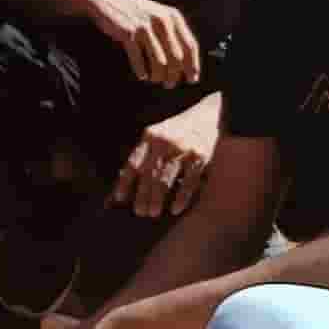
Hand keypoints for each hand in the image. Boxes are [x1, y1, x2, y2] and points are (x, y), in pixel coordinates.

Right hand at [63, 0, 201, 88]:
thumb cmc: (134, 13)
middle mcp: (162, 21)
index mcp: (173, 17)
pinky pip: (138, 59)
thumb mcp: (157, 16)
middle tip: (169, 85)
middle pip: (176, 58)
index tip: (191, 80)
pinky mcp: (128, 33)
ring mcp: (145, 27)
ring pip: (159, 61)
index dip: (193, 66)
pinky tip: (141, 76)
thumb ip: (172, 33)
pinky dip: (141, 71)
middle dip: (174, 75)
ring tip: (154, 80)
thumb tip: (184, 63)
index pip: (190, 46)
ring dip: (158, 76)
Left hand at [118, 91, 224, 216]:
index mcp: (149, 136)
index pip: (133, 163)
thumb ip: (144, 152)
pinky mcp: (200, 157)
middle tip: (139, 212)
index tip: (119, 199)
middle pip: (148, 174)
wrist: (209, 115)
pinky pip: (188, 182)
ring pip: (165, 180)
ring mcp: (182, 150)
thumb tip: (124, 177)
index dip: (125, 182)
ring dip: (157, 199)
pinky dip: (181, 198)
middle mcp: (163, 142)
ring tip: (152, 213)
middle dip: (142, 195)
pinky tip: (175, 209)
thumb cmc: (178, 130)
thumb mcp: (157, 134)